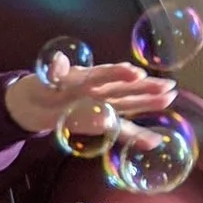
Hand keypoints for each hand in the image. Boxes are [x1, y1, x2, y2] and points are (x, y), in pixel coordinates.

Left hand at [5, 58, 178, 139]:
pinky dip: (138, 137)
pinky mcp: (97, 124)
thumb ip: (55, 71)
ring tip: (168, 99)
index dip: (118, 74)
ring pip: (127, 106)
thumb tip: (59, 59)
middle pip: (124, 90)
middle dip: (145, 88)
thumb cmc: (45, 88)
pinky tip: (155, 142)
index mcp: (86, 78)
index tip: (136, 73)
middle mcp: (98, 91)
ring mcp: (101, 106)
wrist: (33, 106)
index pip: (105, 75)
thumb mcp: (47, 79)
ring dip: (146, 104)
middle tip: (168, 87)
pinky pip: (120, 131)